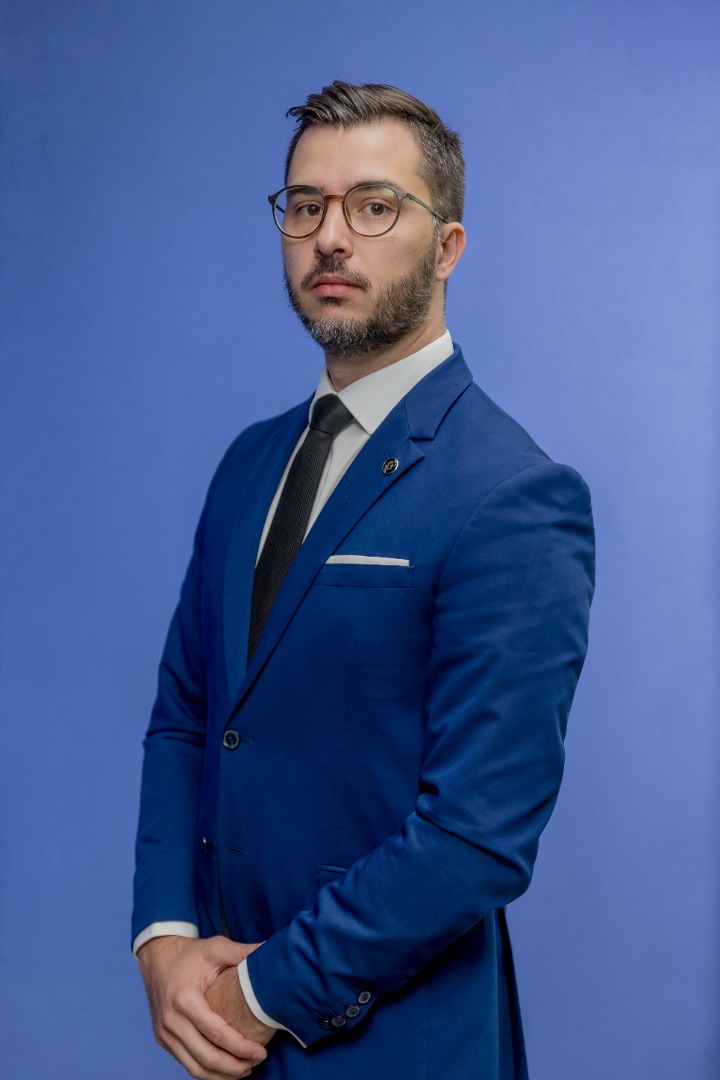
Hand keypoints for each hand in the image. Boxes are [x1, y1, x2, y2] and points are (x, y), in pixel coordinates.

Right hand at [138, 935, 268, 1078]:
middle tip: (256, 1063)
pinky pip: (186, 1062)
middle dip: (234, 1067)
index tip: (261, 1052)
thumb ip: (242, 952)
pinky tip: (225, 1067)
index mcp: (185, 999)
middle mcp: (171, 1020)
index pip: (217, 1033)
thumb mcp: (216, 947)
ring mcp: (164, 1032)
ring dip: (220, 1074)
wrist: (157, 956)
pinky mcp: (162, 1039)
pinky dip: (206, 1070)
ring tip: (244, 1069)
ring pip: (194, 1067)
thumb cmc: (189, 953)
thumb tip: (269, 949)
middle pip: (206, 1057)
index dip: (241, 1047)